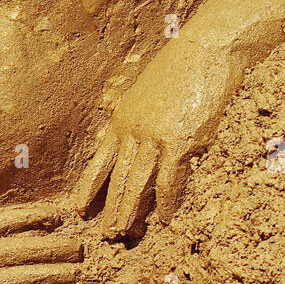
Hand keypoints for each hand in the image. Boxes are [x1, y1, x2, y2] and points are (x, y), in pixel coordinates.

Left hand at [74, 37, 231, 237]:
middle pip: (116, 179)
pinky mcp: (180, 141)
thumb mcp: (147, 91)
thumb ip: (138, 117)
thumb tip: (136, 140)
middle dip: (108, 209)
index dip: (88, 188)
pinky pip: (170, 180)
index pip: (99, 162)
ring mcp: (155, 137)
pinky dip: (167, 202)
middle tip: (103, 235)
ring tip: (123, 234)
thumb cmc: (182, 66)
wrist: (206, 48)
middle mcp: (133, 131)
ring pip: (137, 184)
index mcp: (122, 120)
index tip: (77, 208)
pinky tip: (165, 220)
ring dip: (129, 212)